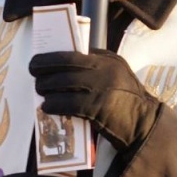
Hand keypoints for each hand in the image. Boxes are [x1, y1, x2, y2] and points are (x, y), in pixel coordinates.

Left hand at [30, 51, 160, 149]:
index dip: (54, 56)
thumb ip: (96, 69)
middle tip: (33, 72)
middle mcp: (106, 70)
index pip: (76, 52)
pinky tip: (47, 107)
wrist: (143, 124)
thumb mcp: (116, 76)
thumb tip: (62, 68)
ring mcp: (103, 88)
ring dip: (47, 86)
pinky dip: (55, 104)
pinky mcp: (99, 107)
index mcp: (109, 60)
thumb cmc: (125, 101)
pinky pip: (70, 103)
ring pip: (65, 82)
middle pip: (67, 63)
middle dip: (45, 67)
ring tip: (39, 90)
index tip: (39, 59)